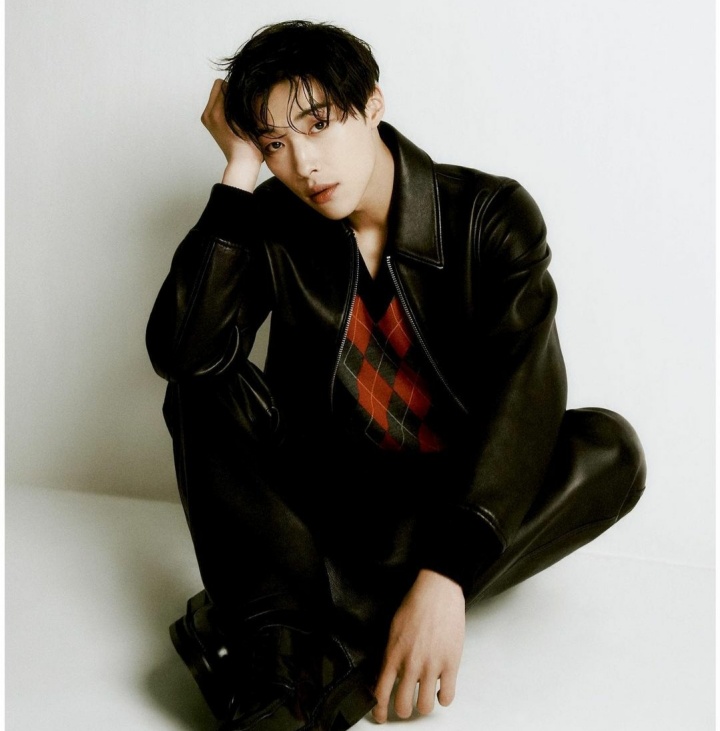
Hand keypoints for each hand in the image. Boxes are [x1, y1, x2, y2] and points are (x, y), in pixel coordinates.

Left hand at [201, 79, 261, 189]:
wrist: (242, 162)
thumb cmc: (248, 144)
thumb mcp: (245, 118)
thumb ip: (238, 100)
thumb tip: (237, 85)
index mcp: (215, 112)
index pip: (222, 84)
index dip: (235, 89)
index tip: (242, 100)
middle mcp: (207, 114)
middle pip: (218, 88)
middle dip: (230, 93)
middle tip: (241, 106)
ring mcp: (207, 119)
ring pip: (217, 96)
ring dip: (228, 100)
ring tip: (238, 114)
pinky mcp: (209, 123)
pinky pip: (217, 105)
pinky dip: (225, 107)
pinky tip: (234, 119)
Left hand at [372, 569, 464, 722]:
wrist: (437, 592)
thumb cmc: (416, 605)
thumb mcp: (393, 629)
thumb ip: (391, 654)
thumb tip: (388, 673)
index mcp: (393, 654)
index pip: (381, 693)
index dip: (380, 711)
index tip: (381, 715)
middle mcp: (411, 664)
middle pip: (403, 706)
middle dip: (403, 709)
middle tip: (406, 705)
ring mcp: (431, 665)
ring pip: (425, 706)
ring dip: (423, 705)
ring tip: (424, 697)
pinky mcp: (451, 664)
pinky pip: (447, 696)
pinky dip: (443, 698)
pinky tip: (441, 690)